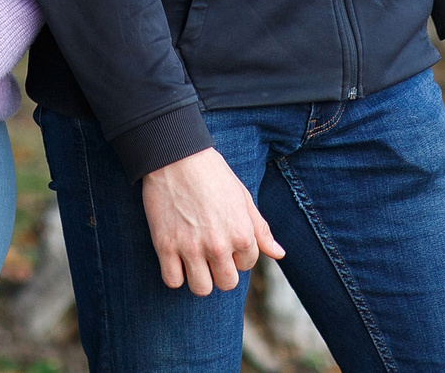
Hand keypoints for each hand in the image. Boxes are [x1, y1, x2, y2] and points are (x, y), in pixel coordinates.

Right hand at [141, 147, 284, 294]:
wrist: (175, 155)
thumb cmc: (213, 174)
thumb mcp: (243, 197)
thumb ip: (261, 229)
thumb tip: (279, 254)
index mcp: (241, 234)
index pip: (247, 265)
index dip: (237, 253)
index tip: (224, 237)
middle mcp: (218, 245)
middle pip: (226, 284)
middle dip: (221, 271)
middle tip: (210, 254)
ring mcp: (190, 247)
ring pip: (201, 289)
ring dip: (199, 278)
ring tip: (194, 260)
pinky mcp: (165, 245)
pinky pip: (173, 281)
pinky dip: (175, 275)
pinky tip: (176, 259)